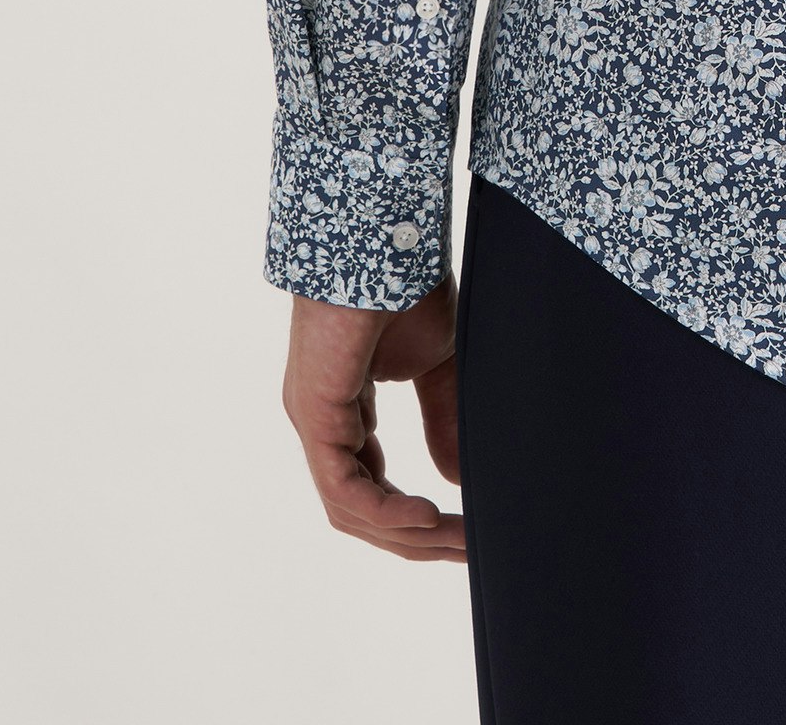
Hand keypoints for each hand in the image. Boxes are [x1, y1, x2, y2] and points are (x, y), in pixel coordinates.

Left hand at [282, 279, 465, 561]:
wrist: (382, 237)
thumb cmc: (404, 285)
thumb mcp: (437, 364)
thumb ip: (444, 419)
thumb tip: (458, 482)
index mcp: (343, 411)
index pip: (370, 486)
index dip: (414, 518)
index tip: (465, 530)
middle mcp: (322, 423)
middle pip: (362, 510)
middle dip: (417, 538)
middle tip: (471, 549)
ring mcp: (314, 420)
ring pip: (351, 509)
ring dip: (406, 533)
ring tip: (457, 539)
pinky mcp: (315, 413)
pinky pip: (344, 488)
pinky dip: (385, 511)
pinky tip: (426, 517)